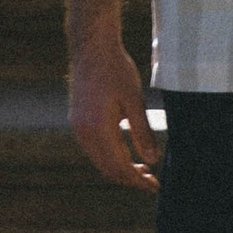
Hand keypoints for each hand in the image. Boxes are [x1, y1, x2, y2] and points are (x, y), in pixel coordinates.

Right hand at [70, 37, 160, 188]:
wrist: (92, 47)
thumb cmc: (115, 68)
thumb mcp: (134, 99)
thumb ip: (142, 131)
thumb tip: (152, 160)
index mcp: (98, 128)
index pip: (120, 167)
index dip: (138, 180)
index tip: (155, 185)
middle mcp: (83, 132)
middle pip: (108, 169)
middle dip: (130, 178)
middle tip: (152, 181)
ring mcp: (77, 127)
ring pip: (99, 161)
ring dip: (120, 168)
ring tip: (143, 169)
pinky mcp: (77, 120)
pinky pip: (94, 149)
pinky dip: (110, 156)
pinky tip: (126, 151)